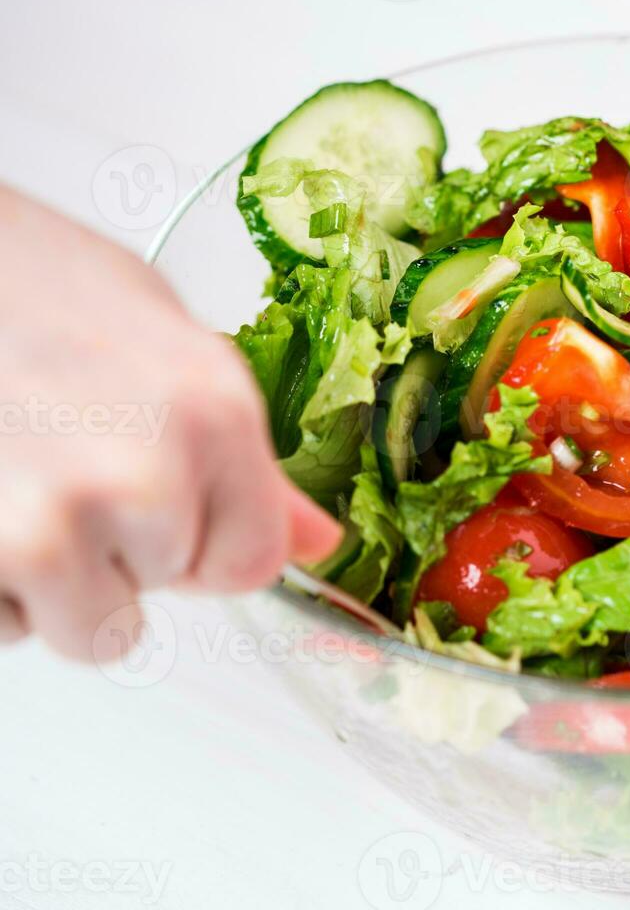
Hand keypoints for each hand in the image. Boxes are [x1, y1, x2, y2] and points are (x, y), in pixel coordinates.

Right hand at [0, 186, 340, 660]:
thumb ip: (238, 455)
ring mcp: (50, 521)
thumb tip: (318, 541)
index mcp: (213, 414)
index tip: (158, 504)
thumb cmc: (25, 280)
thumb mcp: (161, 344)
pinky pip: (1, 628)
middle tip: (53, 463)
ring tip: (11, 483)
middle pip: (159, 594)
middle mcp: (144, 475)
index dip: (201, 545)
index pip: (251, 562)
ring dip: (46, 582)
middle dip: (111, 554)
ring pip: (83, 627)